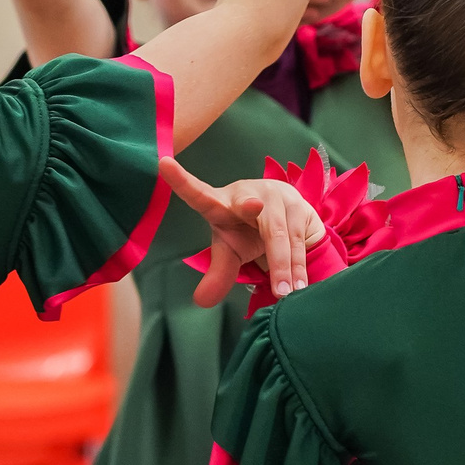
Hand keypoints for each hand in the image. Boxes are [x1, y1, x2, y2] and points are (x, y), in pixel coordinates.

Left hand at [159, 157, 327, 307]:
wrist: (289, 218)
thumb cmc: (249, 232)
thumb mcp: (231, 252)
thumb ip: (218, 274)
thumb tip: (201, 301)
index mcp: (219, 203)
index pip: (197, 193)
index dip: (181, 181)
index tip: (164, 163)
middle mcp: (247, 193)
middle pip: (248, 207)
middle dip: (251, 207)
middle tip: (253, 206)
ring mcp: (275, 196)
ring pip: (278, 232)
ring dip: (282, 265)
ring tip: (283, 293)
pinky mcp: (300, 206)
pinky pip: (298, 239)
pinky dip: (298, 265)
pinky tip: (300, 286)